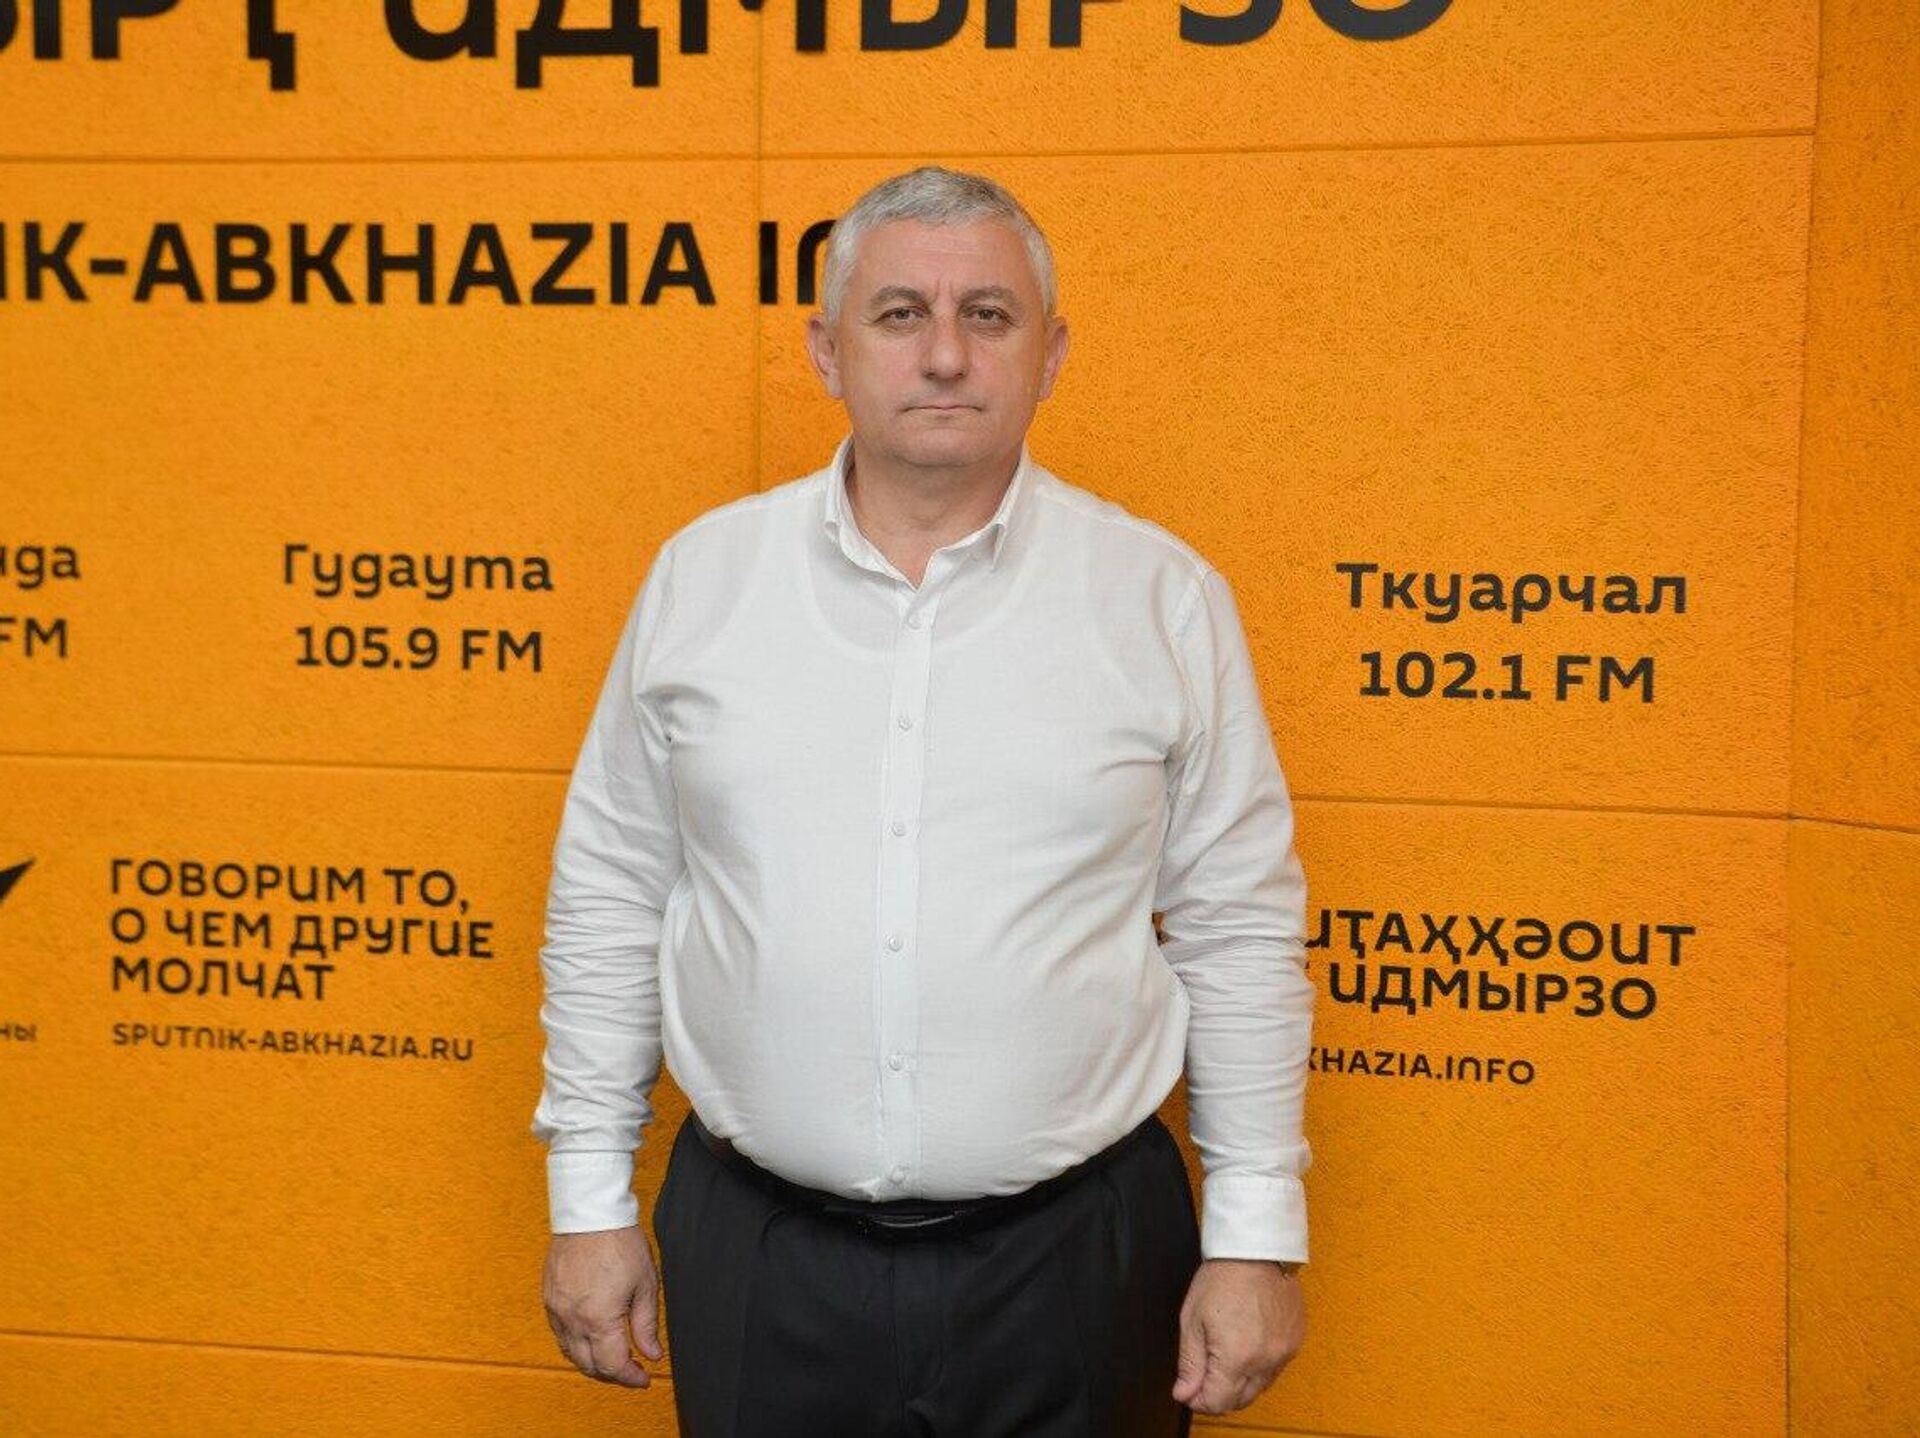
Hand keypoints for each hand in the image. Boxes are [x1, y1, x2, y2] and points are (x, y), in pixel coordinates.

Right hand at [542, 1225, 663, 1386]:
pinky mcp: (549, 1300)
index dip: (630, 1377)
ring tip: (612, 1356)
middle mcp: (572, 1320)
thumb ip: (646, 1325)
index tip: (642, 1378)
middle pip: (589, 1365)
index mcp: (598, 1319)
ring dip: (592, 1361)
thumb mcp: (644, 1285)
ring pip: (571, 1353)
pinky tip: (591, 1338)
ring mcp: (557, 1311)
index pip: (612, 1366)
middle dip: (612, 1374)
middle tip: (631, 1369)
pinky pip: (559, 1334)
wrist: (590, 1214)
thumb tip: (652, 1354)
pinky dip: (575, 1344)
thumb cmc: (619, 1243)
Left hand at [1170, 1258, 1304, 1414]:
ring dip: (1240, 1381)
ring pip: (1259, 1387)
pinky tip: (1247, 1344)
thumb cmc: (1223, 1277)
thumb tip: (1184, 1393)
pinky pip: (1275, 1368)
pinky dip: (1259, 1366)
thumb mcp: (1193, 1320)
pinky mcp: (1295, 1341)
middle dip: (1218, 1394)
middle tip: (1203, 1374)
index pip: (1218, 1403)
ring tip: (1225, 1353)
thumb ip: (1190, 1363)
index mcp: (1237, 1357)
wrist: (1256, 1249)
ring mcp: (1284, 1352)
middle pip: (1240, 1400)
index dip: (1198, 1400)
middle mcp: (1265, 1360)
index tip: (1189, 1388)